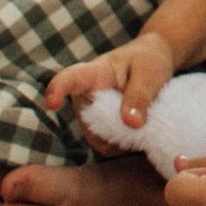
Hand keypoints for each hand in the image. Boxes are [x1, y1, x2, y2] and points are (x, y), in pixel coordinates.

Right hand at [43, 33, 176, 140]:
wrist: (153, 62)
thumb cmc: (148, 59)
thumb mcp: (149, 72)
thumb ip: (139, 95)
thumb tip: (131, 123)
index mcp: (93, 73)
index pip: (70, 80)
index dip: (57, 91)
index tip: (52, 102)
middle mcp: (84, 97)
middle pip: (89, 123)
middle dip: (115, 128)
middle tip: (144, 119)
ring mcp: (89, 116)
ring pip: (98, 139)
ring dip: (122, 138)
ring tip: (145, 121)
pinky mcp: (99, 130)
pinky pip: (107, 146)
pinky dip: (124, 144)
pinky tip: (140, 132)